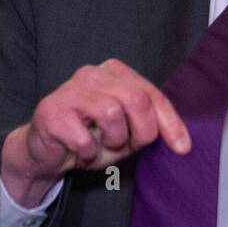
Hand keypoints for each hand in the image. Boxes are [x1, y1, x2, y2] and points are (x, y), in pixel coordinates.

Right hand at [0, 59, 190, 206]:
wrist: (45, 151)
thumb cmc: (89, 138)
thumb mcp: (127, 133)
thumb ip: (150, 127)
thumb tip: (182, 143)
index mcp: (114, 73)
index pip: (152, 94)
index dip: (170, 122)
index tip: (182, 148)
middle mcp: (92, 74)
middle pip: (136, 99)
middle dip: (140, 132)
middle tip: (124, 146)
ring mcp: (70, 90)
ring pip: (112, 114)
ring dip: (111, 141)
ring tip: (99, 145)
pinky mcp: (52, 111)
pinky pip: (84, 138)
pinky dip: (87, 152)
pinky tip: (78, 149)